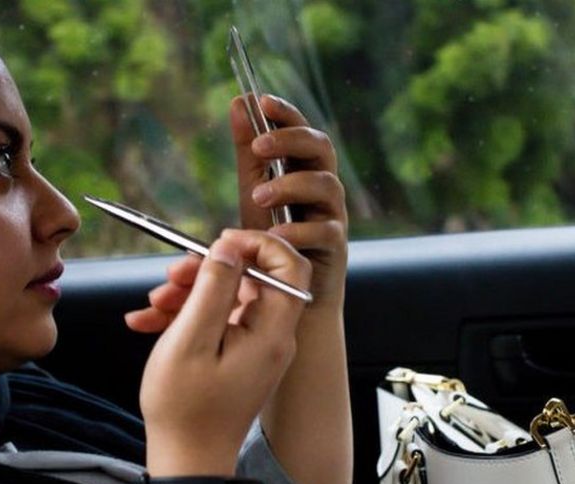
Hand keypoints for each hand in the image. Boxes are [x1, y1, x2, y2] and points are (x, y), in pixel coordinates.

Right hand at [134, 229, 311, 475]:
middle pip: (252, 279)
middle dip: (208, 271)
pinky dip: (186, 316)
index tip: (219, 242)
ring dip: (189, 293)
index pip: (289, 267)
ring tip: (152, 305)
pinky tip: (148, 321)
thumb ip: (213, 289)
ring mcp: (256, 347)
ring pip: (228, 298)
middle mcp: (273, 337)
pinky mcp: (238, 356)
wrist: (188, 462)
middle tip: (171, 277)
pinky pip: (217, 321)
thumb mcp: (192, 341)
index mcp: (273, 332)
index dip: (258, 244)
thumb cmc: (186, 408)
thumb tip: (229, 248)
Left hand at [232, 95, 347, 310]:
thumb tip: (239, 102)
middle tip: (259, 149)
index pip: (302, 130)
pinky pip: (325, 230)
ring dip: (289, 185)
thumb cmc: (272, 239)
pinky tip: (274, 235)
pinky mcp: (336, 247)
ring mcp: (332, 215)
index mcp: (304, 169)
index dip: (287, 113)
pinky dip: (297, 231)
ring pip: (326, 184)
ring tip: (258, 197)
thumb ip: (249, 152)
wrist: (285, 291)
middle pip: (322, 148)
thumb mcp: (254, 191)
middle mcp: (323, 187)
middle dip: (290, 141)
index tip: (262, 101)